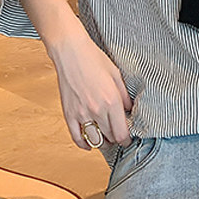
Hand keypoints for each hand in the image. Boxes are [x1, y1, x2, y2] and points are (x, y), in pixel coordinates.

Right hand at [49, 30, 132, 149]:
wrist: (71, 53)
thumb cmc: (94, 60)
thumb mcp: (117, 75)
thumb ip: (125, 96)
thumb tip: (130, 110)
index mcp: (112, 101)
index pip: (121, 133)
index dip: (126, 139)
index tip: (128, 139)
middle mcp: (97, 110)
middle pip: (109, 137)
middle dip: (116, 139)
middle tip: (118, 136)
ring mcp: (81, 114)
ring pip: (94, 140)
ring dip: (102, 143)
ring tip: (106, 139)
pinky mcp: (68, 114)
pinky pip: (76, 136)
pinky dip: (83, 144)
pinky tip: (89, 145)